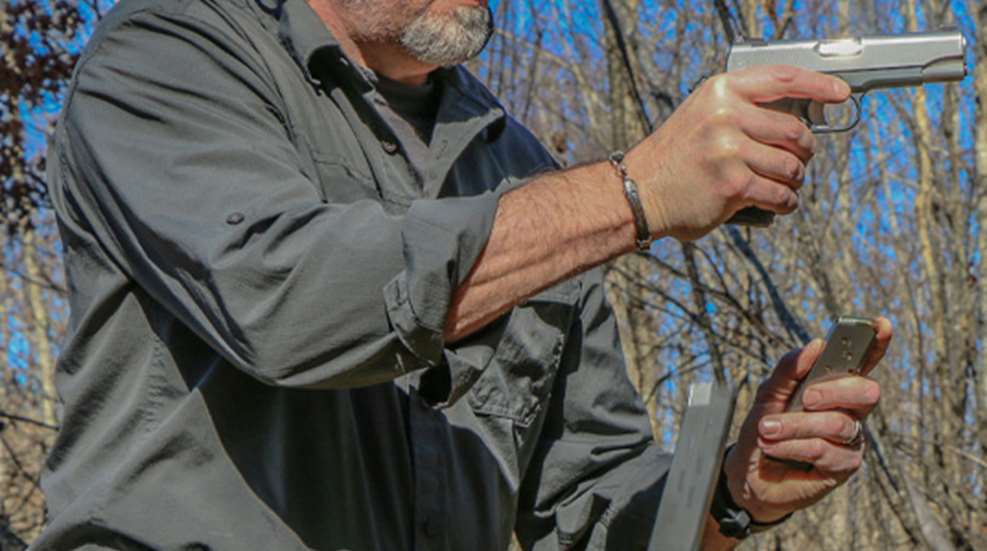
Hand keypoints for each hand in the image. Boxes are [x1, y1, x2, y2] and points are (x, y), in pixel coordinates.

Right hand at [624, 65, 849, 240]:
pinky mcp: (733, 185)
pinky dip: (786, 202)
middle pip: (795, 131)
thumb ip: (743, 111)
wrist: (638, 192)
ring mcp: (729, 151)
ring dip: (795, 180)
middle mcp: (725, 116)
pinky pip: (780, 194)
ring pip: (792, 166)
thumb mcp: (702, 115)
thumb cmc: (675, 158)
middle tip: (798, 160)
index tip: (840, 94)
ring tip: (784, 185)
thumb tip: (798, 122)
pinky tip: (779, 203)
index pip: (782, 79)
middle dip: (804, 150)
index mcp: (721, 92)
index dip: (818, 86)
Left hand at [721, 317, 891, 522]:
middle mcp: (849, 410)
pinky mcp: (844, 466)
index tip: (881, 324)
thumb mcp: (767, 395)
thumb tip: (816, 344)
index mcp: (834, 386)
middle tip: (804, 398)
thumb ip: (788, 370)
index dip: (877, 343)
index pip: (863, 362)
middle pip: (866, 391)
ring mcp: (850, 438)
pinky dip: (794, 445)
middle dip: (833, 391)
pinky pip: (826, 449)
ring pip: (838, 423)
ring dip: (796, 425)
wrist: (748, 473)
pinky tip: (774, 447)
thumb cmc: (763, 429)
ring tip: (767, 429)